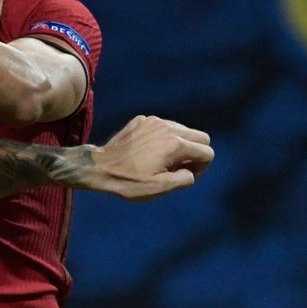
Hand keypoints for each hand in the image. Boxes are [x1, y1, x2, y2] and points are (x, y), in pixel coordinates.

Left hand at [85, 116, 212, 199]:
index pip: (207, 151)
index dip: (202, 167)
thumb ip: (186, 178)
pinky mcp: (141, 120)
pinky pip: (164, 126)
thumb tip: (192, 170)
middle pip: (199, 136)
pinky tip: (149, 151)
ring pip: (182, 129)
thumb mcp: (161, 187)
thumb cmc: (129, 181)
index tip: (186, 174)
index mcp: (174, 144)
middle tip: (179, 167)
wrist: (100, 167)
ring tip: (164, 160)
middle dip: (195, 153)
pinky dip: (163, 137)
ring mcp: (153, 121)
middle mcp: (167, 127)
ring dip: (180, 144)